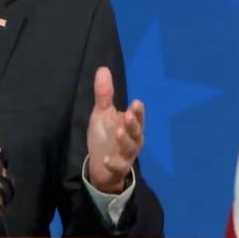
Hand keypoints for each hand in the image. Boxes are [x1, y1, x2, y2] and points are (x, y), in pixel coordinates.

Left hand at [86, 66, 144, 192]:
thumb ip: (104, 94)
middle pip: (137, 132)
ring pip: (130, 148)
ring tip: (118, 132)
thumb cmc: (104, 137)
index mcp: (130, 126)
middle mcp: (132, 140)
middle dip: (134, 124)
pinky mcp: (117, 169)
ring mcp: (126, 155)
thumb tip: (103, 68)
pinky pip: (118, 167)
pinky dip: (113, 163)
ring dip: (125, 140)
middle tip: (128, 115)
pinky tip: (106, 159)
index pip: (137, 117)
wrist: (101, 167)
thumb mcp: (102, 114)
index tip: (136, 103)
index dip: (137, 111)